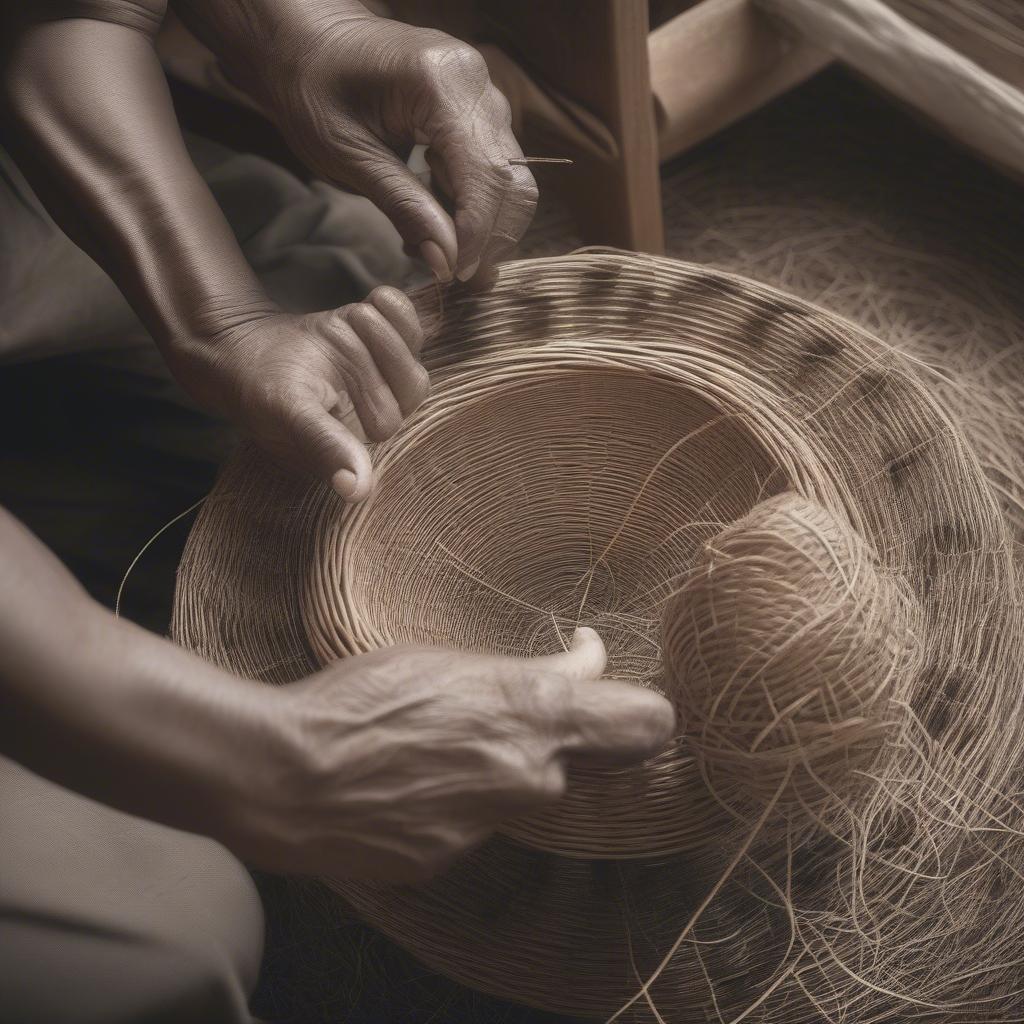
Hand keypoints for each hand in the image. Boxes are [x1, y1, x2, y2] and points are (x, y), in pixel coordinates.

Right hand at [172, 285, 426, 499]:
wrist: (246, 352)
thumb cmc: (264, 391)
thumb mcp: (291, 415)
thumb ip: (326, 445)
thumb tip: (357, 491)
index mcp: (363, 445)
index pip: (390, 418)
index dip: (364, 385)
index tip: (329, 373)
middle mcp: (383, 414)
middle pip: (411, 380)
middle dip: (364, 351)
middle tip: (329, 339)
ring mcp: (389, 377)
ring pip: (412, 346)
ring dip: (372, 325)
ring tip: (334, 326)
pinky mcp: (388, 344)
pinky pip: (412, 322)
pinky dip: (394, 306)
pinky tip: (370, 300)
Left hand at [176, 0, 538, 283]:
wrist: (303, 41)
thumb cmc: (312, 90)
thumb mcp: (348, 157)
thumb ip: (404, 208)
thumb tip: (447, 264)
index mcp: (441, 83)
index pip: (487, 177)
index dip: (478, 236)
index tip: (455, 277)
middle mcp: (476, 82)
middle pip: (512, 180)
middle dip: (490, 238)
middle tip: (456, 278)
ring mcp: (482, 92)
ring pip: (509, 179)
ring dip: (482, 226)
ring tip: (436, 252)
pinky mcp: (476, 108)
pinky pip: (491, 168)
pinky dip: (470, 206)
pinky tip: (434, 222)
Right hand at [238, 629, 674, 882]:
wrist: (290, 778)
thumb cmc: (363, 698)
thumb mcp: (447, 662)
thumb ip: (530, 670)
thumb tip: (588, 656)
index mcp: (533, 709)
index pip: (647, 724)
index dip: (645, 713)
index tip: (619, 696)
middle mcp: (530, 773)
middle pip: (588, 762)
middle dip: (564, 739)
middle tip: (513, 711)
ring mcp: (496, 822)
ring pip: (529, 791)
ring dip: (506, 768)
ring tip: (442, 742)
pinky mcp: (458, 856)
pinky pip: (481, 821)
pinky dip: (461, 800)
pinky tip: (412, 779)